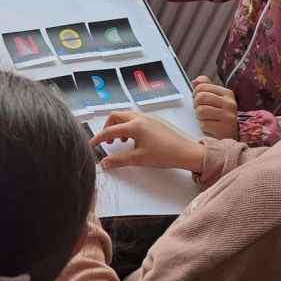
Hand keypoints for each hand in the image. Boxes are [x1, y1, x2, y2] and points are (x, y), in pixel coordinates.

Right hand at [91, 111, 205, 172]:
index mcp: (134, 126)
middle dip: (107, 128)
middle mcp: (140, 118)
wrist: (188, 152)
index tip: (91, 145)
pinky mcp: (155, 121)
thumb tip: (104, 163)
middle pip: (115, 117)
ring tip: (121, 141)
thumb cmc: (166, 154)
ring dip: (119, 126)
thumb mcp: (138, 159)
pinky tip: (134, 139)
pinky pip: (136, 119)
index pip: (109, 131)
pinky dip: (129, 126)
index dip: (98, 138)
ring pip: (126, 117)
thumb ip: (118, 160)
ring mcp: (148, 118)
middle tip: (107, 141)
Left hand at [191, 75, 238, 139]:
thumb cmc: (219, 116)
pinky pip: (203, 124)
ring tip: (207, 119)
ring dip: (200, 117)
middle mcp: (230, 103)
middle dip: (196, 105)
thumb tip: (196, 81)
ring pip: (201, 110)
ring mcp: (228, 116)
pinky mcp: (224, 129)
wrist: (230, 135)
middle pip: (200, 97)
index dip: (195, 94)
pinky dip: (203, 127)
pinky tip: (211, 127)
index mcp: (227, 93)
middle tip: (202, 111)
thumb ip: (205, 87)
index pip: (201, 86)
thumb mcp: (214, 99)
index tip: (200, 101)